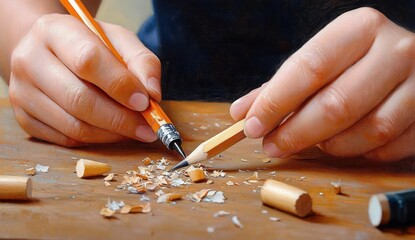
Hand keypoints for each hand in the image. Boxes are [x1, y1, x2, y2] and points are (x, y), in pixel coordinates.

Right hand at [9, 14, 160, 145]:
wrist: (50, 53)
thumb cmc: (89, 46)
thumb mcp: (119, 41)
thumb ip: (142, 62)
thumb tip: (152, 95)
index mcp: (54, 31)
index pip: (87, 60)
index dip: (119, 85)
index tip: (145, 102)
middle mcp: (30, 60)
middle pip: (79, 99)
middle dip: (121, 119)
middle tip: (147, 127)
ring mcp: (22, 92)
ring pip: (73, 125)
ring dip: (112, 134)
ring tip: (135, 130)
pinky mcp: (24, 117)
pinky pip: (66, 139)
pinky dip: (96, 140)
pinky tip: (113, 132)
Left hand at [230, 7, 414, 160]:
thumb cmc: (357, 62)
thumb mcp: (321, 62)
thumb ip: (281, 86)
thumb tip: (240, 112)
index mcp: (360, 29)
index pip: (309, 67)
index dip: (276, 101)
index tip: (251, 125)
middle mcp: (395, 50)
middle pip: (336, 104)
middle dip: (295, 133)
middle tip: (272, 145)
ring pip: (366, 132)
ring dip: (329, 146)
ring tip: (313, 142)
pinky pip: (388, 148)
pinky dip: (360, 153)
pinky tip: (346, 143)